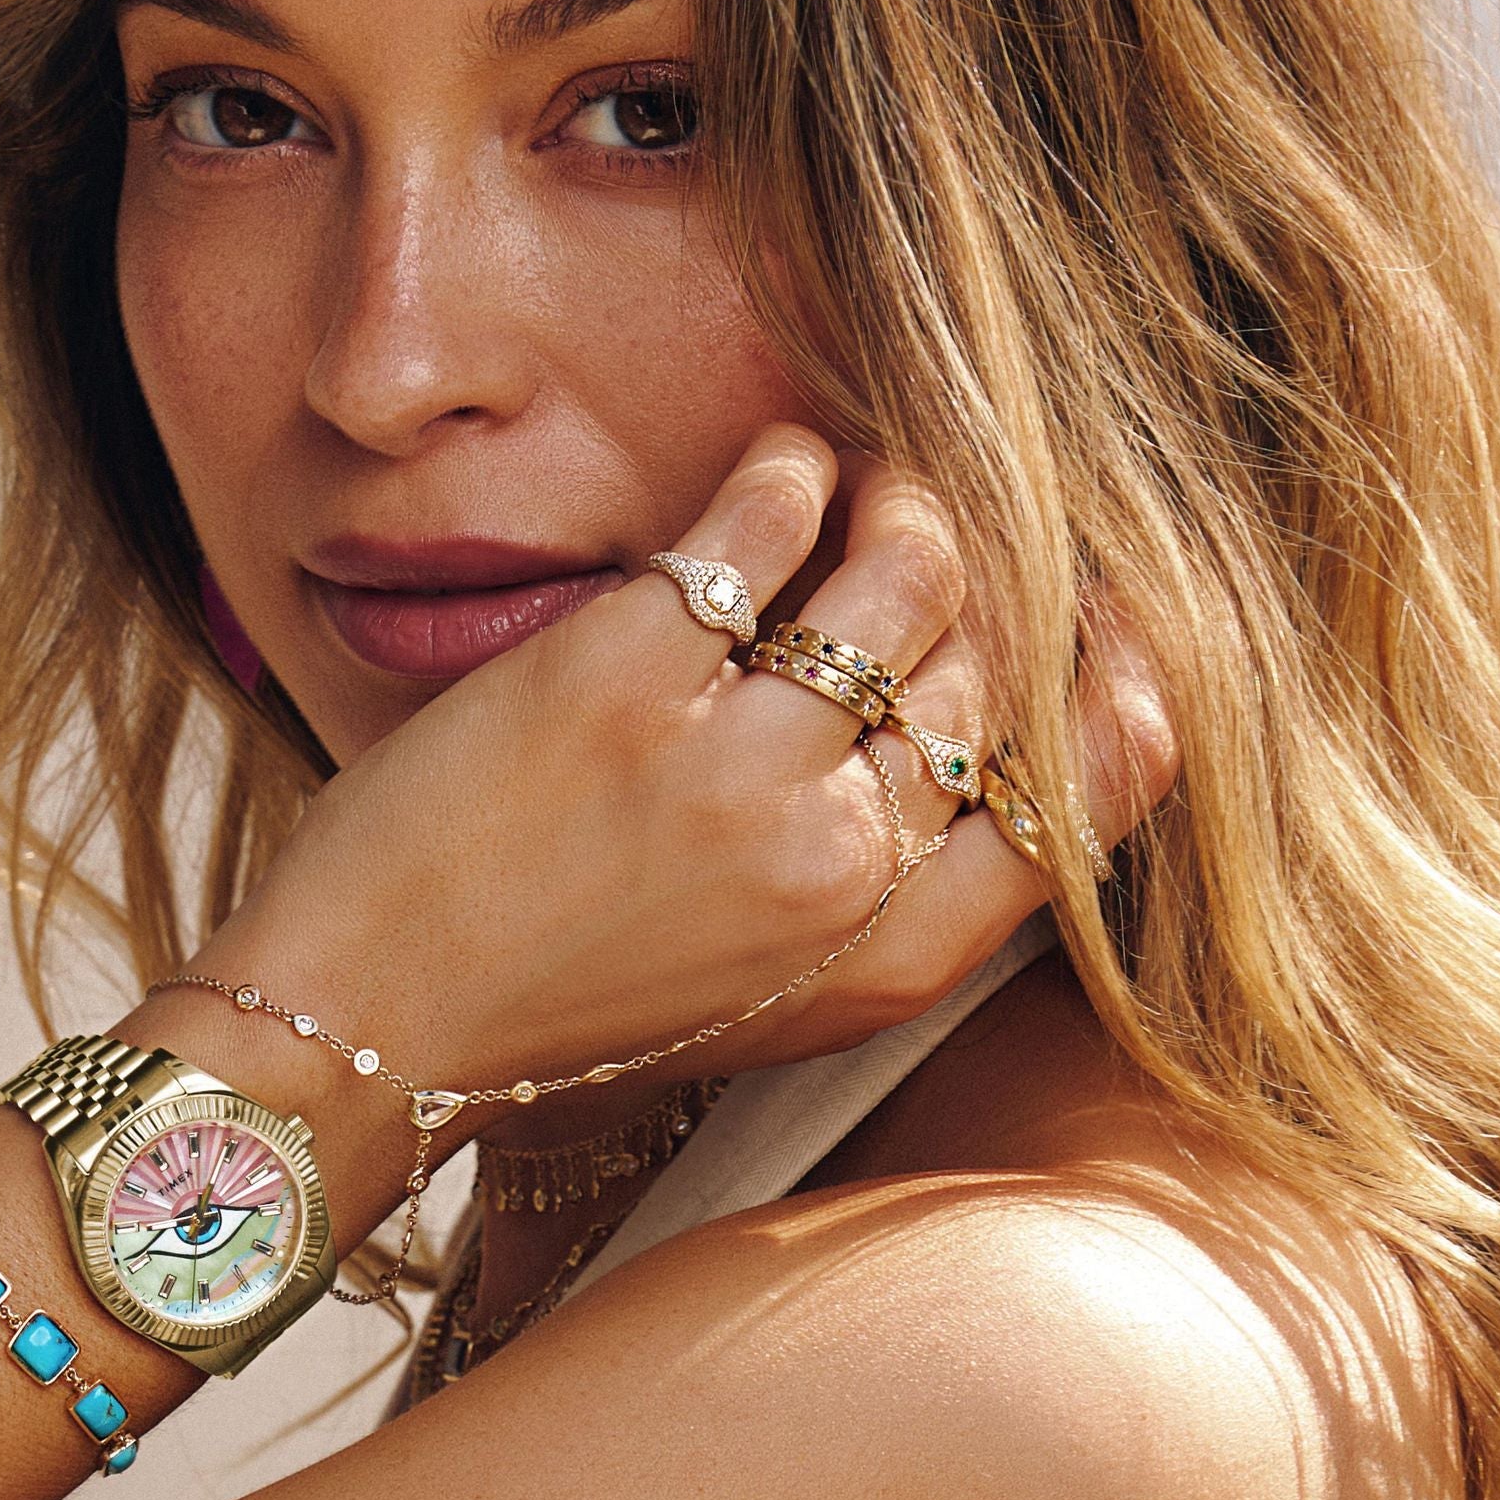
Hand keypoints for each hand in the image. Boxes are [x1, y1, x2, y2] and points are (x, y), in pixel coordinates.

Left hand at [194, 426, 1177, 1105]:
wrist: (368, 1029)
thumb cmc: (567, 1009)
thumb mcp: (772, 1001)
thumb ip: (893, 895)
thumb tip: (999, 734)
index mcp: (886, 961)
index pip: (1094, 792)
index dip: (1131, 677)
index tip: (1117, 611)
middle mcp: (833, 866)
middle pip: (999, 660)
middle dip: (991, 568)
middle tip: (946, 520)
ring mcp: (733, 765)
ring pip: (910, 568)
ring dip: (904, 494)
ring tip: (866, 481)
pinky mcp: (626, 675)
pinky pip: (769, 517)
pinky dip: (790, 470)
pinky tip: (775, 472)